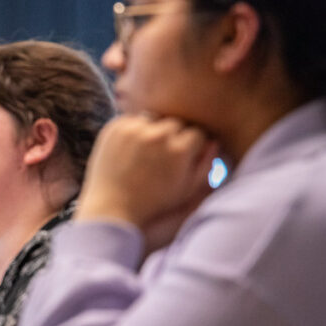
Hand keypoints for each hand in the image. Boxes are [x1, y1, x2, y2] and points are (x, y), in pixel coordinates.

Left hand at [76, 115, 216, 252]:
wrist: (111, 207)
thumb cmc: (153, 203)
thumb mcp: (186, 190)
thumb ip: (206, 165)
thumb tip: (214, 141)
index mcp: (179, 150)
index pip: (197, 133)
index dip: (192, 147)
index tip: (183, 158)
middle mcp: (158, 136)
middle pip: (176, 123)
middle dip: (173, 137)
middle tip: (163, 156)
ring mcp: (134, 130)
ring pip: (154, 119)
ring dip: (153, 130)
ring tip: (146, 153)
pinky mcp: (115, 128)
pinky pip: (132, 120)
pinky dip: (133, 130)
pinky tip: (130, 150)